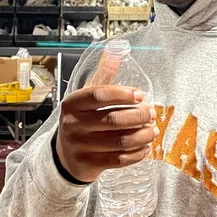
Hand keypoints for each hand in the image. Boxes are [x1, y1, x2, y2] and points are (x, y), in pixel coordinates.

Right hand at [55, 47, 157, 183]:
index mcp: (73, 103)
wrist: (64, 156)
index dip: (122, 94)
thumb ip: (102, 75)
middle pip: (113, 119)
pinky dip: (137, 154)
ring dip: (142, 136)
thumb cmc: (80, 120)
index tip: (140, 95)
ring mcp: (80, 146)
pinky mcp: (89, 164)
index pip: (99, 95)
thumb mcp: (86, 97)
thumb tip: (115, 51)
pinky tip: (146, 148)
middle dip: (138, 117)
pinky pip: (119, 160)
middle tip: (152, 114)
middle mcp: (73, 125)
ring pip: (119, 141)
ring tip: (153, 131)